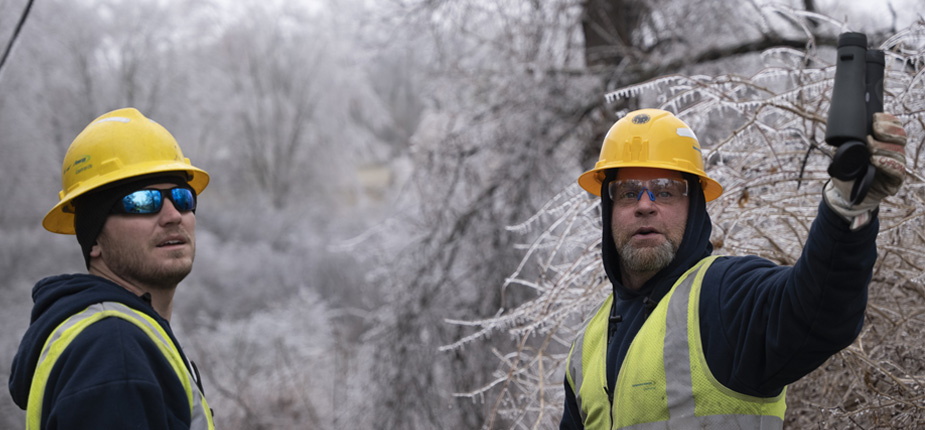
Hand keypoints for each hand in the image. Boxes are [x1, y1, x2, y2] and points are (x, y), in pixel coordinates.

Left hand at [824, 113, 906, 229]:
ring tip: (870, 150)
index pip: (893, 127)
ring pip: (898, 152)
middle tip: (873, 132)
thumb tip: (843, 137)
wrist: (844, 196)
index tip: (875, 118)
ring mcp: (895, 166)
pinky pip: (898, 171)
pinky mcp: (895, 181)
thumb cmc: (845, 174)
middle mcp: (891, 152)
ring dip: (883, 148)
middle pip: (899, 137)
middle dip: (887, 132)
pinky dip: (887, 164)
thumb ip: (843, 145)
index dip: (887, 121)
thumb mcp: (840, 156)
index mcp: (882, 143)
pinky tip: (876, 161)